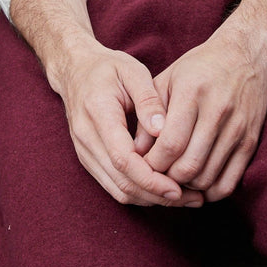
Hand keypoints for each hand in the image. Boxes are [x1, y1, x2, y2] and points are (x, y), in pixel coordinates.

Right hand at [54, 39, 204, 207]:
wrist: (74, 69)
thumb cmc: (106, 68)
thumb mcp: (132, 71)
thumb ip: (148, 99)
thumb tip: (163, 130)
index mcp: (97, 113)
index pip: (123, 159)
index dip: (151, 179)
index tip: (179, 188)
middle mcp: (86, 138)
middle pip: (121, 182)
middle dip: (157, 196)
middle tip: (192, 198)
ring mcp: (84, 151)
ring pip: (117, 189)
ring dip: (151, 199)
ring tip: (184, 197)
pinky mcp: (89, 158)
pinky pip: (113, 185)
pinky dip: (139, 193)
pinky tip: (162, 189)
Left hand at [136, 29, 266, 200]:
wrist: (245, 56)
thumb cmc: (197, 68)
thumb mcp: (166, 80)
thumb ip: (148, 114)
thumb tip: (135, 151)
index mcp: (191, 92)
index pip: (170, 143)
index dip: (152, 163)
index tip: (142, 165)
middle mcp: (217, 111)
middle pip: (188, 165)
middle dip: (167, 179)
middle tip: (156, 177)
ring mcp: (237, 128)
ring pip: (208, 177)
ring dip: (187, 187)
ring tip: (173, 179)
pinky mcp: (251, 142)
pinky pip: (230, 182)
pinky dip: (211, 192)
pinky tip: (197, 184)